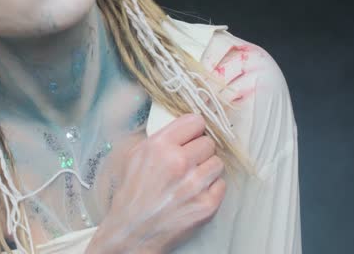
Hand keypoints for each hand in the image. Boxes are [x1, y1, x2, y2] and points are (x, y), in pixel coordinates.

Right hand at [87, 113, 226, 253]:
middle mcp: (178, 162)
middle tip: (189, 162)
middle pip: (208, 142)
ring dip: (207, 169)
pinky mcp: (206, 205)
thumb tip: (183, 128)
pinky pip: (221, 184)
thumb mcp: (135, 156)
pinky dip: (211, 188)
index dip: (193, 130)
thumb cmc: (132, 195)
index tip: (192, 136)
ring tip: (192, 178)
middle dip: (199, 151)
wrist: (132, 232)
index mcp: (159, 146)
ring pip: (217, 163)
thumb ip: (159, 139)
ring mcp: (194, 184)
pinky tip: (195, 192)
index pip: (195, 121)